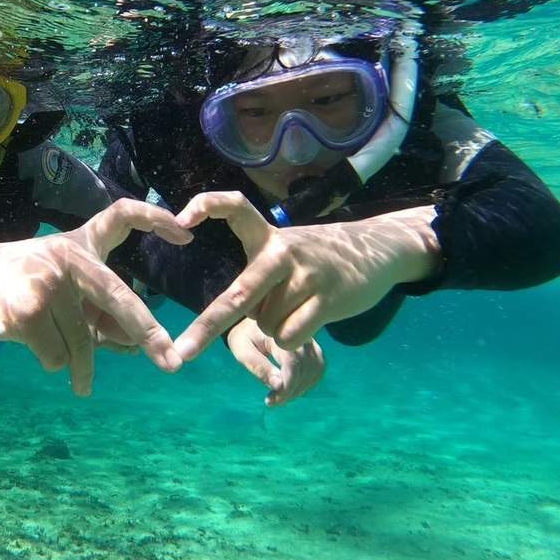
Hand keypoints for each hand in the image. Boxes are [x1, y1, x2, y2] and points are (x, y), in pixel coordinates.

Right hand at [0, 198, 192, 395]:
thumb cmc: (25, 287)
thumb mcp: (66, 291)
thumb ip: (100, 314)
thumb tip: (135, 345)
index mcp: (82, 244)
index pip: (122, 215)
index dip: (155, 219)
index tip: (187, 233)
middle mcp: (68, 257)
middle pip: (118, 298)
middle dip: (147, 333)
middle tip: (171, 362)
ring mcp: (47, 281)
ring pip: (83, 343)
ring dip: (74, 361)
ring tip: (55, 352)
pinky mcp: (26, 310)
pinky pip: (57, 357)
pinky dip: (49, 361)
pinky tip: (28, 339)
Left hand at [173, 192, 439, 359]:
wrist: (378, 249)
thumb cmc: (316, 260)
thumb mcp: (285, 251)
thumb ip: (257, 275)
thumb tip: (232, 316)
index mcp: (267, 235)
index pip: (235, 206)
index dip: (207, 206)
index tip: (180, 221)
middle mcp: (283, 251)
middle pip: (239, 295)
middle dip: (206, 328)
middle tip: (182, 353)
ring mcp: (307, 275)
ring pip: (266, 323)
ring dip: (275, 326)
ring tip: (299, 305)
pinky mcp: (329, 298)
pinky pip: (290, 336)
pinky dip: (291, 338)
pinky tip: (309, 319)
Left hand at [227, 318, 324, 405]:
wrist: (254, 321)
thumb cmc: (244, 335)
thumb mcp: (242, 349)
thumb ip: (259, 367)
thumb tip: (278, 386)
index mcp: (281, 332)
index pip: (293, 364)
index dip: (286, 387)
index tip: (271, 401)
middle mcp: (301, 335)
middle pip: (305, 370)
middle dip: (290, 391)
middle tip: (272, 401)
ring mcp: (311, 341)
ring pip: (314, 372)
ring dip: (298, 390)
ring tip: (279, 396)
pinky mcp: (315, 349)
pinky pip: (317, 370)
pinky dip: (306, 384)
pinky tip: (289, 388)